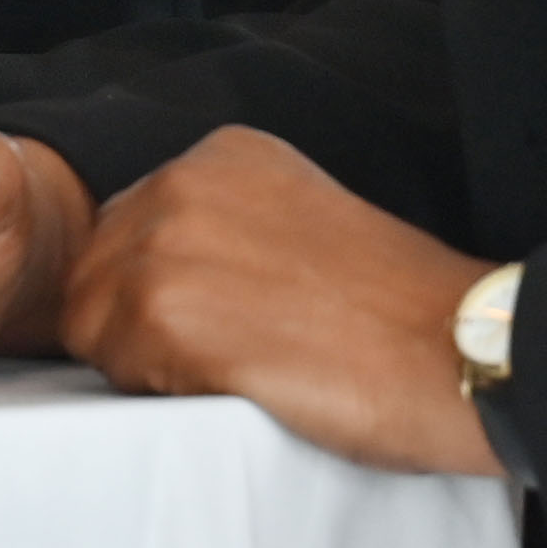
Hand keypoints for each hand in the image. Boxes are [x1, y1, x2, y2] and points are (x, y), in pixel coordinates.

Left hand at [57, 126, 501, 475]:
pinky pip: (115, 367)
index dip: (159, 293)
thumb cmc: (398, 311)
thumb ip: (223, 230)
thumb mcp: (300, 222)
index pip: (128, 232)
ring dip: (145, 363)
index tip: (222, 322)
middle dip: (138, 326)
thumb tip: (159, 282)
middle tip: (229, 359)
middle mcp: (180, 181)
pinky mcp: (160, 311)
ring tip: (237, 372)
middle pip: (97, 272)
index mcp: (220, 156)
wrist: (453, 348)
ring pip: (93, 322)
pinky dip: (160, 392)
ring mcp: (164, 242)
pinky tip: (237, 386)